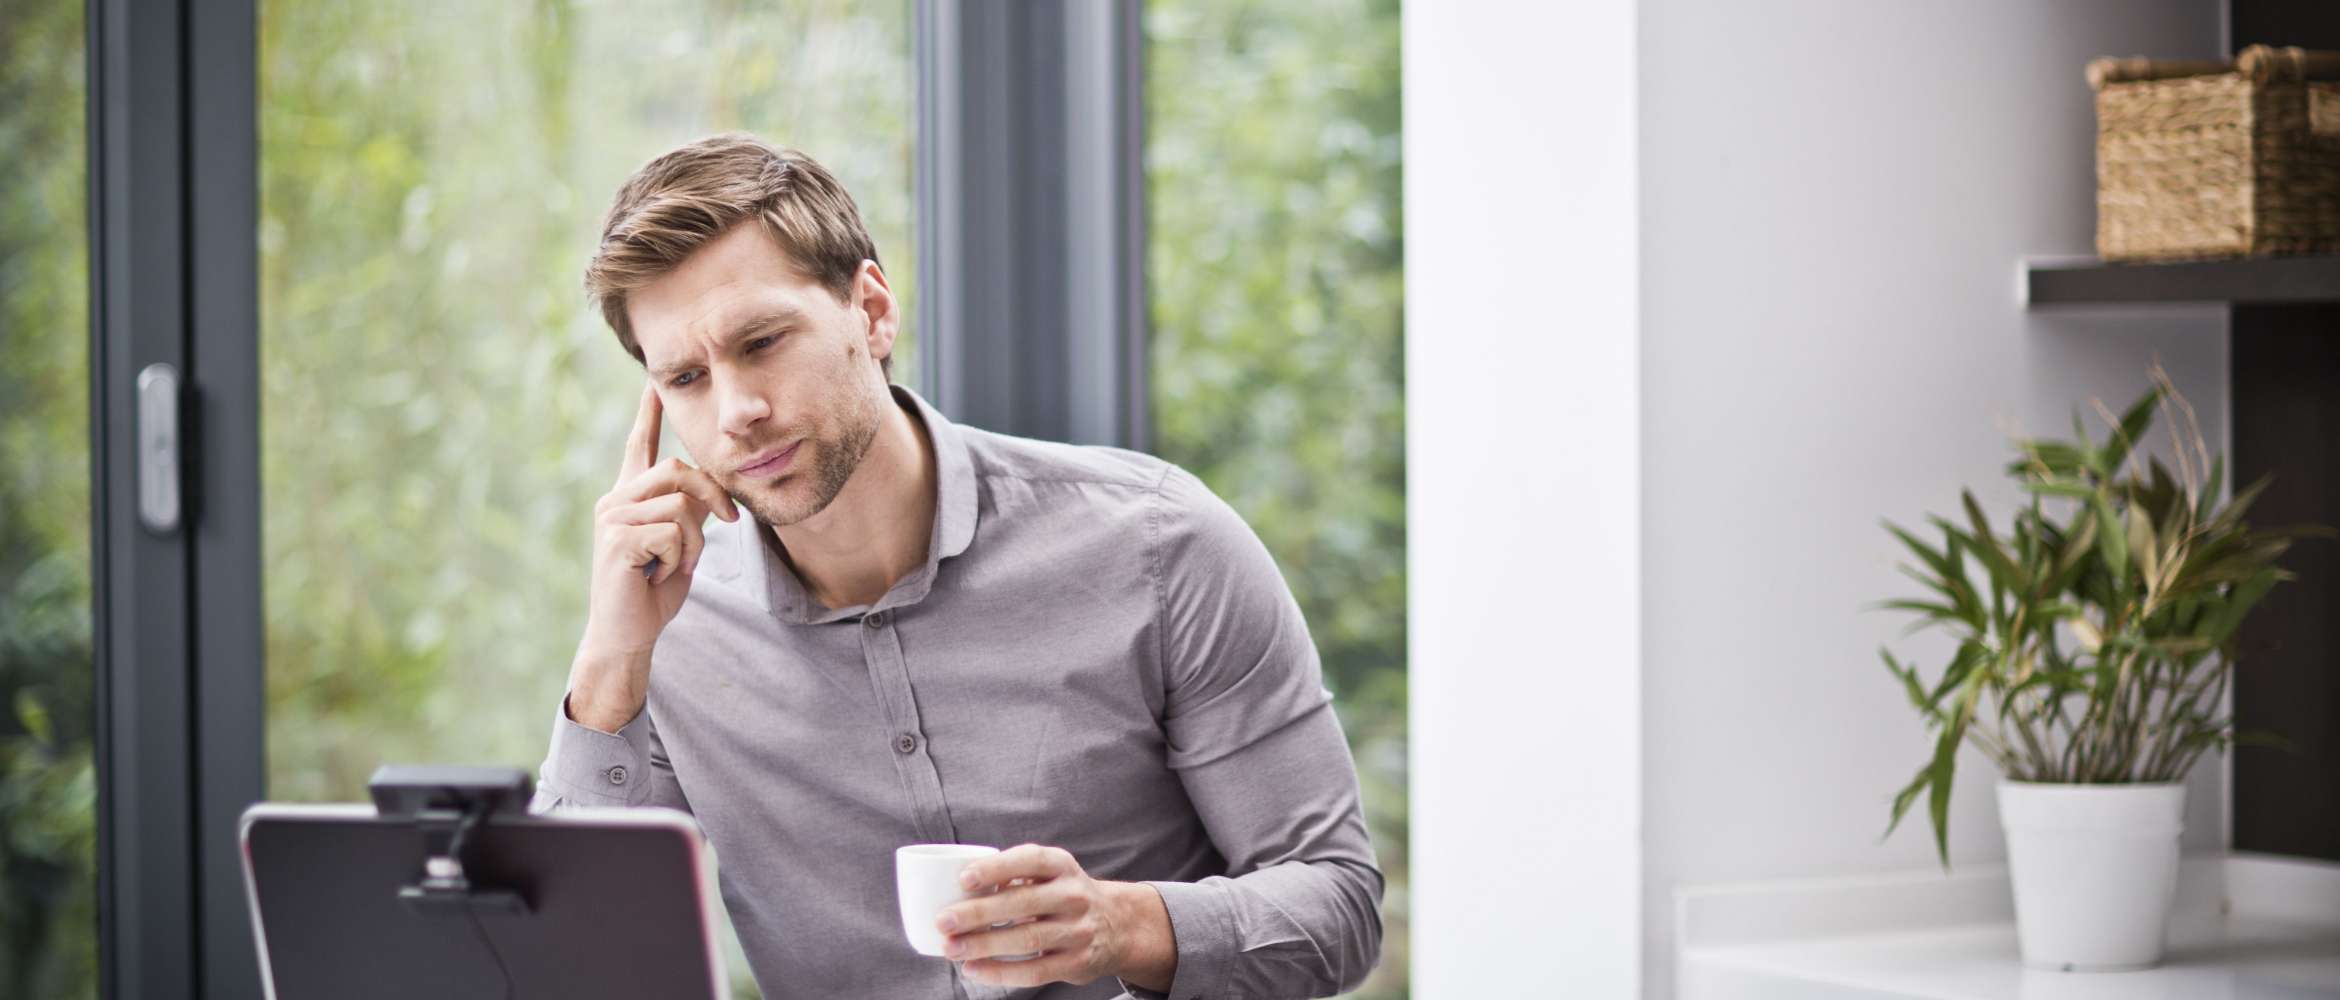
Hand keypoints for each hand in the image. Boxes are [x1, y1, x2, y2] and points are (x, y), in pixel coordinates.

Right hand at [568, 381, 738, 731]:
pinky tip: (662, 574)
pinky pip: (673, 531)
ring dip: (695, 541)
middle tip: (728, 522)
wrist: (628, 633)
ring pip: (680, 504)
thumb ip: (689, 511)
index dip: (648, 415)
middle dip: (713, 495)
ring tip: (678, 565)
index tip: (653, 382)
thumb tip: (709, 488)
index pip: (640, 447)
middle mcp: (615, 501)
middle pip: (679, 470)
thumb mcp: (680, 542)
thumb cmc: (653, 590)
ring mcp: (612, 519)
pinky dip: (682, 557)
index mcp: (629, 498)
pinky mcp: (616, 540)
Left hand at [934, 844, 1175, 991]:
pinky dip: (1000, 972)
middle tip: (943, 920)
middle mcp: (1074, 896)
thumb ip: (1013, 874)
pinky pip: (1034, 971)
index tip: (964, 878)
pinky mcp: (1076, 963)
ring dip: (984, 945)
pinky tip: (974, 969)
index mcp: (1062, 866)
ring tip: (951, 948)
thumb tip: (956, 887)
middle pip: (1024, 903)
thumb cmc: (1062, 895)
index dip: (998, 868)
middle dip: (979, 913)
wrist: (1116, 926)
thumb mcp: (1049, 873)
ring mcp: (1078, 931)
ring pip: (1027, 939)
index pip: (1031, 860)